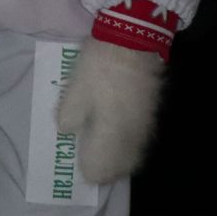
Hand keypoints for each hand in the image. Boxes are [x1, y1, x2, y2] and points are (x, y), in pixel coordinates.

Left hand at [57, 37, 163, 183]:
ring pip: (132, 155)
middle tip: (89, 164)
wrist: (132, 44)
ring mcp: (144, 126)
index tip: (79, 168)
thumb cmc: (98, 69)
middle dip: (105, 169)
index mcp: (111, 135)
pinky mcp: (150, 114)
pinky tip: (113, 135)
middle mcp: (131, 137)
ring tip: (100, 153)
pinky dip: (125, 146)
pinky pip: (137, 141)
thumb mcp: (74, 91)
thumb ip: (70, 116)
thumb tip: (67, 131)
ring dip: (117, 159)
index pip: (103, 169)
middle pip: (121, 166)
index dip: (90, 171)